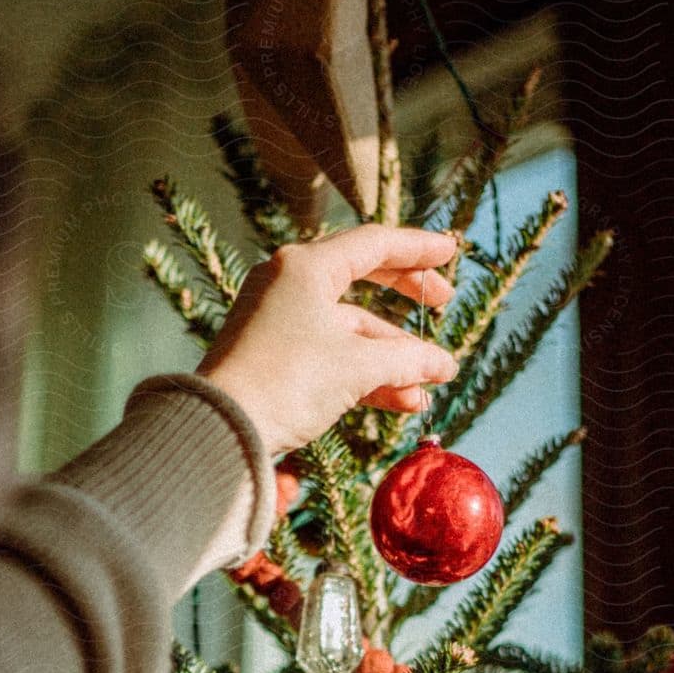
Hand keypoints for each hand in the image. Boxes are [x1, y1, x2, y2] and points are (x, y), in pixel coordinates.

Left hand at [198, 225, 458, 455]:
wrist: (222, 428)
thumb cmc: (288, 382)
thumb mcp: (358, 366)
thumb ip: (408, 360)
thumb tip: (444, 366)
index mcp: (306, 266)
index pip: (373, 244)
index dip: (417, 249)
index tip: (451, 252)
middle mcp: (289, 284)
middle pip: (361, 279)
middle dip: (407, 296)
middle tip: (444, 303)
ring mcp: (279, 320)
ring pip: (349, 328)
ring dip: (391, 357)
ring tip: (428, 385)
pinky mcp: (274, 356)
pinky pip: (331, 354)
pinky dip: (365, 374)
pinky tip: (402, 401)